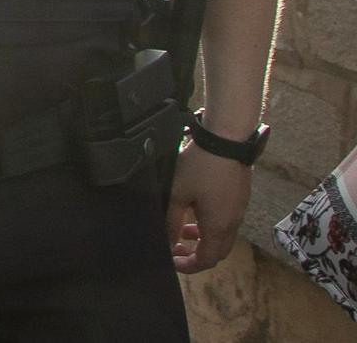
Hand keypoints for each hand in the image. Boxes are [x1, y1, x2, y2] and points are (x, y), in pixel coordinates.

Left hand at [167, 142, 252, 272]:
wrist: (226, 142)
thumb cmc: (200, 167)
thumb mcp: (178, 194)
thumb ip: (171, 221)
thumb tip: (168, 242)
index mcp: (218, 227)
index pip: (207, 260)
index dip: (189, 266)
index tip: (172, 262)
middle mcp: (233, 223)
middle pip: (217, 252)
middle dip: (196, 255)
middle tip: (176, 248)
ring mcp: (239, 211)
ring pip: (222, 236)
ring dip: (202, 238)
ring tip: (182, 229)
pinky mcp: (240, 199)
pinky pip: (226, 222)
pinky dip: (210, 225)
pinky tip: (195, 211)